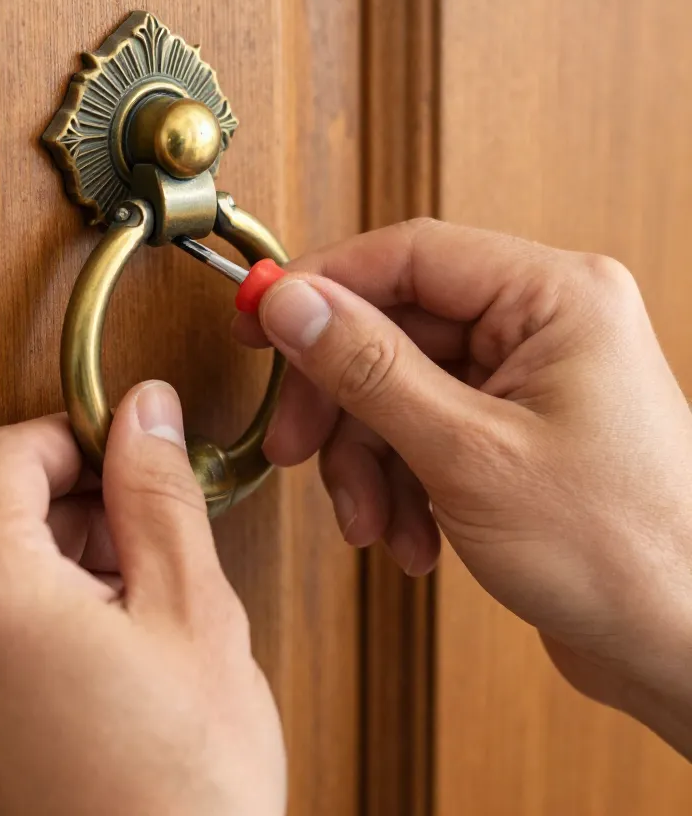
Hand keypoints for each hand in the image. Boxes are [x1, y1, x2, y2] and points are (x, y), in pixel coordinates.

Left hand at [0, 383, 284, 815]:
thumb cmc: (185, 792)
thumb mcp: (192, 613)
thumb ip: (155, 491)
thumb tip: (144, 410)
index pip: (2, 454)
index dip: (71, 442)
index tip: (119, 462)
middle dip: (61, 515)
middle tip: (137, 550)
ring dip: (37, 574)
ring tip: (117, 620)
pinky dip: (4, 635)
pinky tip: (76, 676)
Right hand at [234, 219, 691, 755]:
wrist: (685, 651)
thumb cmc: (623, 553)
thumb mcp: (468, 454)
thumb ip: (369, 369)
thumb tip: (291, 303)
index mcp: (554, 297)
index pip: (408, 255)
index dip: (321, 284)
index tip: (257, 320)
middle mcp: (541, 324)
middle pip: (392, 328)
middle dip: (339, 400)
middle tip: (295, 445)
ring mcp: (525, 379)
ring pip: (397, 387)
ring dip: (367, 459)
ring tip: (371, 522)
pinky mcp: (511, 429)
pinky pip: (422, 429)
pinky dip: (399, 483)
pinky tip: (411, 540)